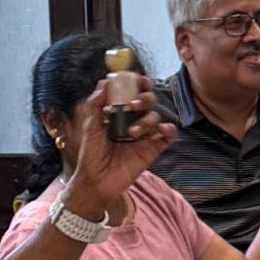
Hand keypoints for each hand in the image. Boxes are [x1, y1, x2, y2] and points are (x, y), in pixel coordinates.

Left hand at [62, 78, 175, 218]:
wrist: (96, 181)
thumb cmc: (90, 154)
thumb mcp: (90, 126)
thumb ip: (96, 104)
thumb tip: (104, 82)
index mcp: (119, 114)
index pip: (133, 93)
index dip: (138, 84)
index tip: (138, 79)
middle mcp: (133, 122)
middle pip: (148, 102)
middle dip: (144, 99)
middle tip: (132, 105)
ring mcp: (144, 135)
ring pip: (156, 117)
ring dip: (147, 120)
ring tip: (132, 133)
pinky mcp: (152, 150)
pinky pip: (168, 136)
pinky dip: (169, 130)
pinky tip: (162, 130)